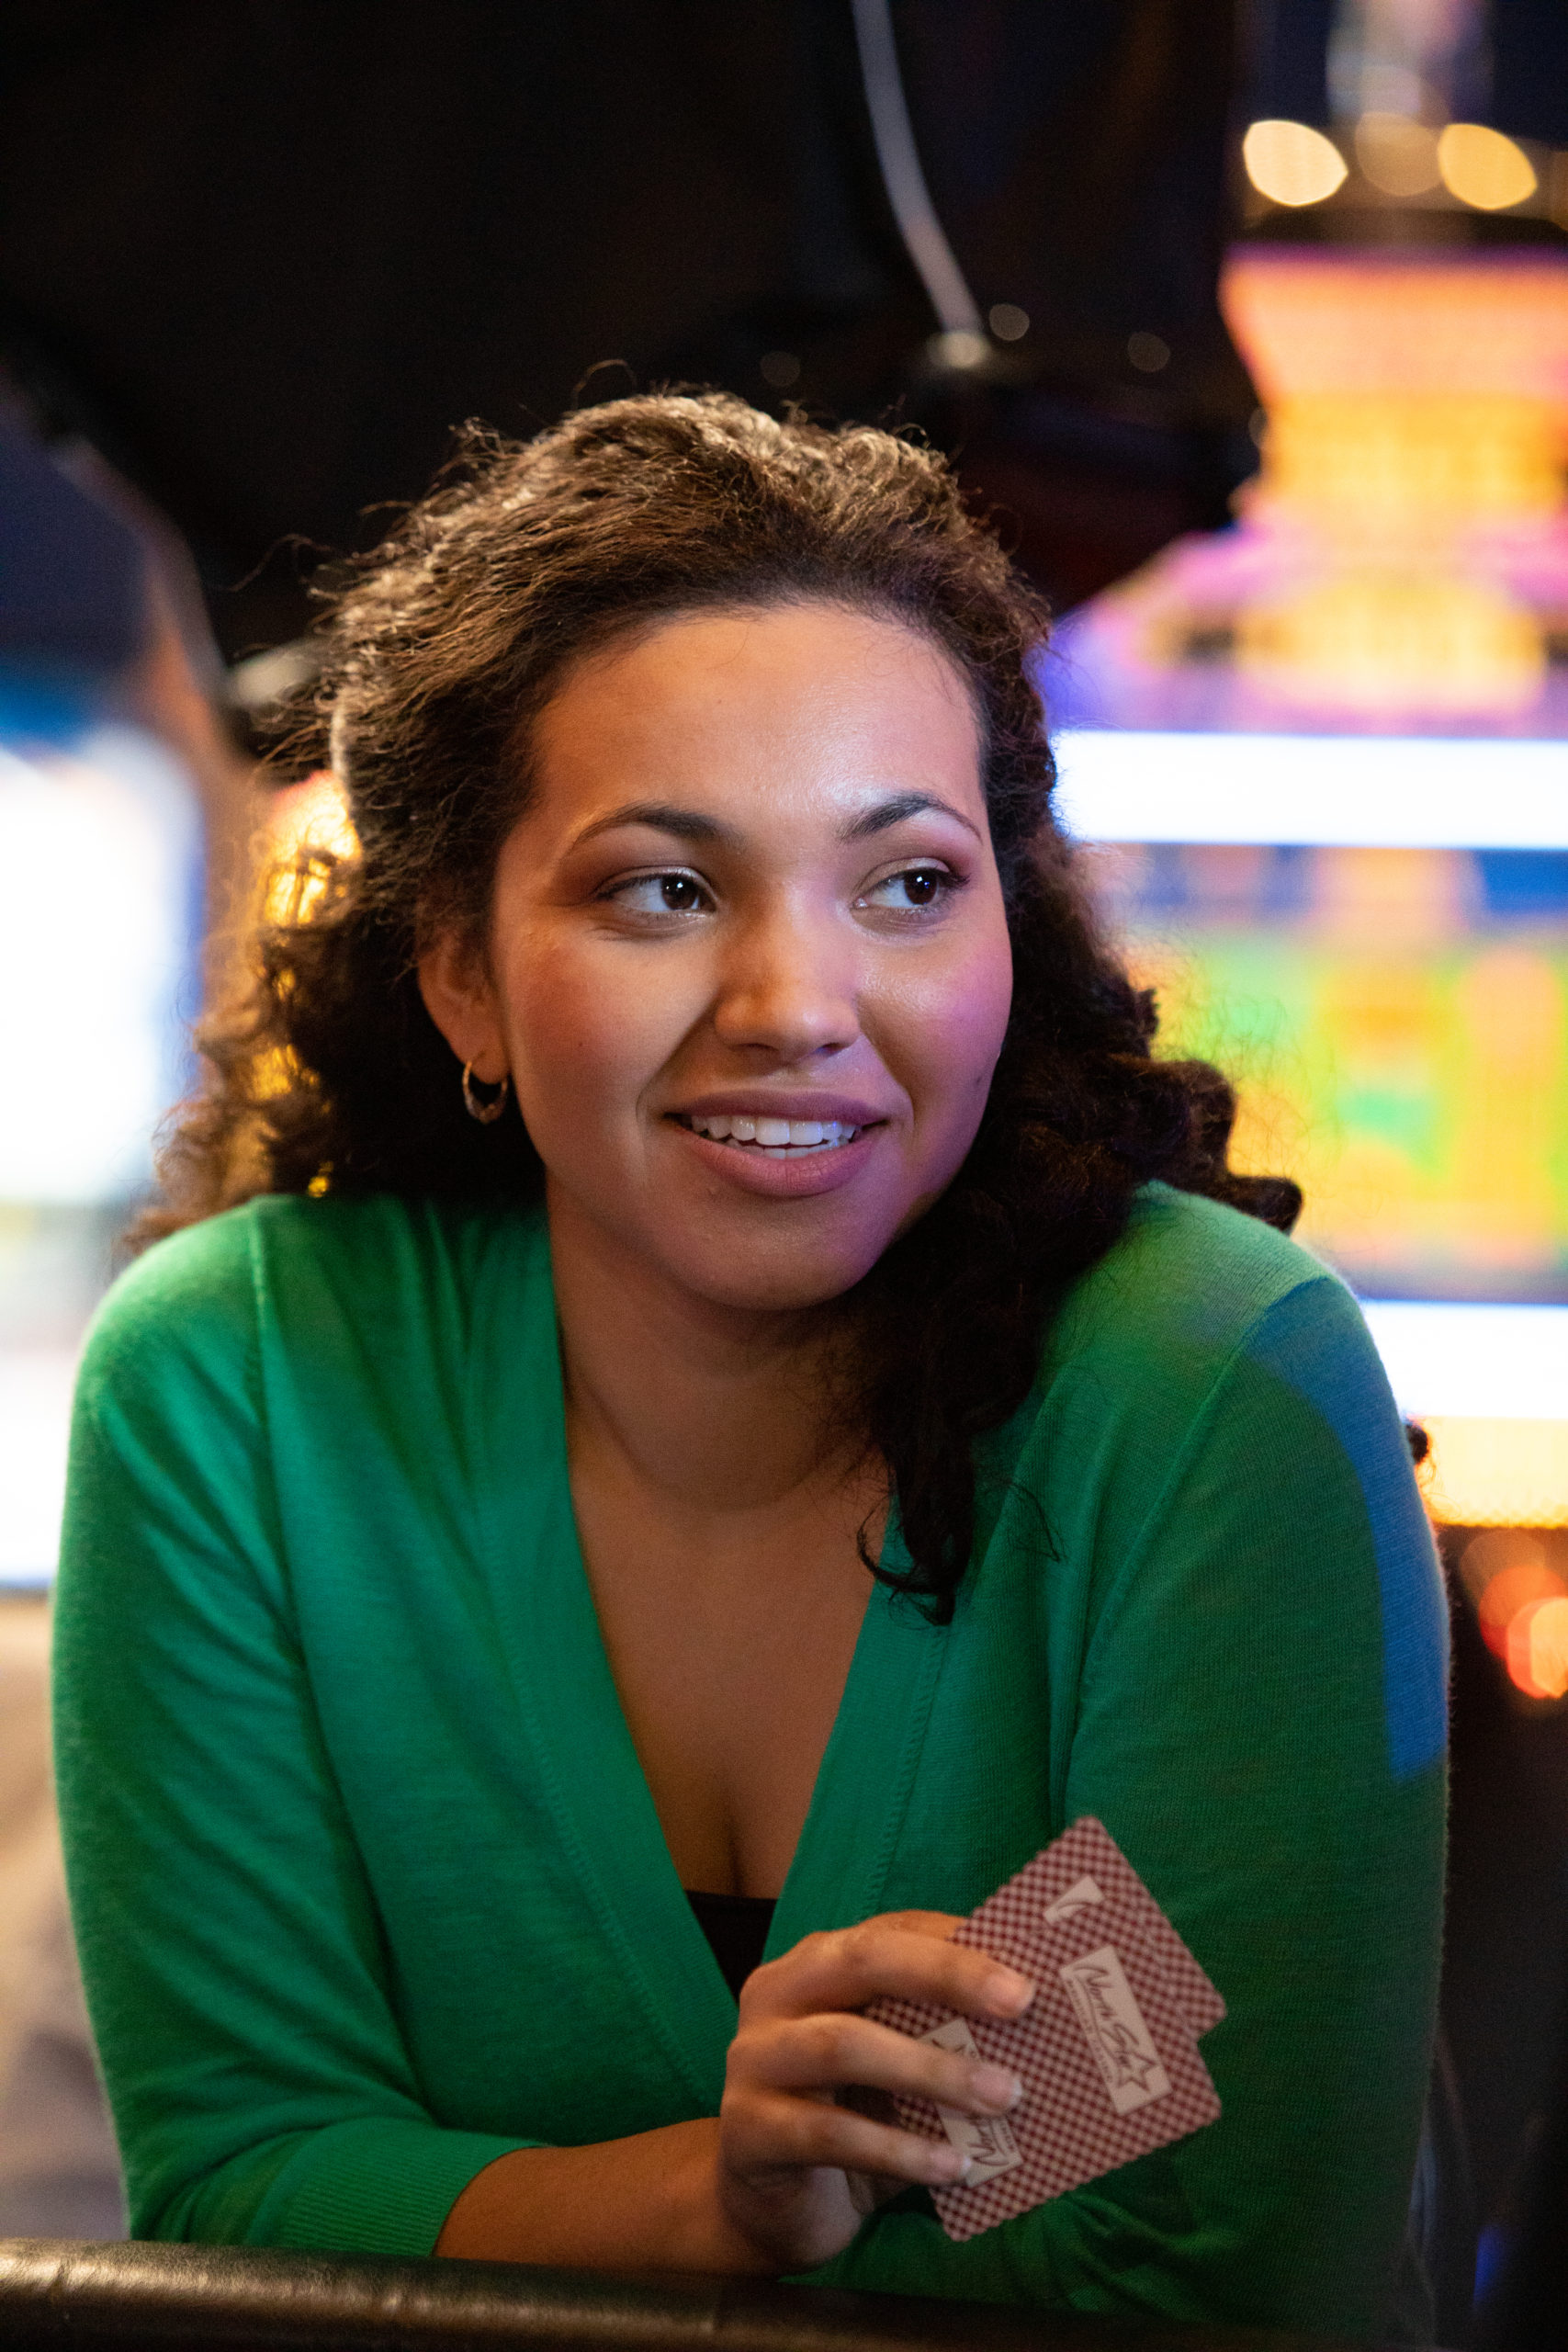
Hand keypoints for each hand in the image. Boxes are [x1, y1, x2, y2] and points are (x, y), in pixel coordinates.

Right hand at [715, 1909, 1034, 2270]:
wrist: (770, 2209)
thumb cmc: (852, 2120)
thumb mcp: (897, 2073)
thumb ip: (939, 2040)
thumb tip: (1034, 2029)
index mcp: (818, 1964)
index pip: (890, 1932)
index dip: (957, 1944)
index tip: (1027, 1967)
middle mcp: (779, 1994)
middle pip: (862, 1962)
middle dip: (946, 1975)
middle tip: (1020, 2004)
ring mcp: (754, 2058)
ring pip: (844, 2044)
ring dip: (932, 2070)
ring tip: (1002, 2096)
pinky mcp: (747, 2129)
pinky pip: (828, 2132)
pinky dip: (898, 2148)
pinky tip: (953, 2166)